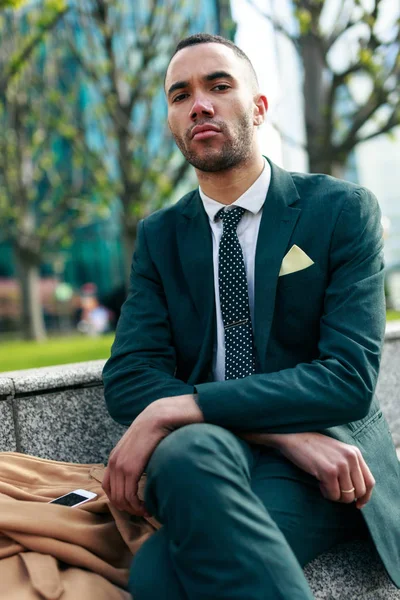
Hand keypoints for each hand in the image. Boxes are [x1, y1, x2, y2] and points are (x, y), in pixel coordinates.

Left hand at [102, 403, 171, 515]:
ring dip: (134, 509)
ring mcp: (120, 466)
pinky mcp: (130, 469)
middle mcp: (113, 463)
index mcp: (114, 458)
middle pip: (114, 496)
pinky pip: (130, 496)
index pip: (108, 487)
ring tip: (147, 511)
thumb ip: (135, 459)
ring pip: (121, 499)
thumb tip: (141, 472)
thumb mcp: (138, 446)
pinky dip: (138, 506)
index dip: (120, 500)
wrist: (158, 417)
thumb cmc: (153, 431)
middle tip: (142, 511)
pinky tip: (148, 507)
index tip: (135, 504)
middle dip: (128, 508)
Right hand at [238, 431, 374, 508]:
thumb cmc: (313, 447)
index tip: (358, 504)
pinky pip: (333, 495)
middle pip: (359, 491)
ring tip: (325, 484)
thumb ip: (350, 466)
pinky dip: (326, 494)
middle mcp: (351, 458)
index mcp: (355, 453)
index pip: (369, 482)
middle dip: (346, 497)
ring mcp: (340, 465)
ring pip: (347, 496)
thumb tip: (358, 493)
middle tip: (333, 491)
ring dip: (335, 496)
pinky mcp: (328, 472)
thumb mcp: (337, 452)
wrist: (293, 436)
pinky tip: (319, 483)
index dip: (365, 497)